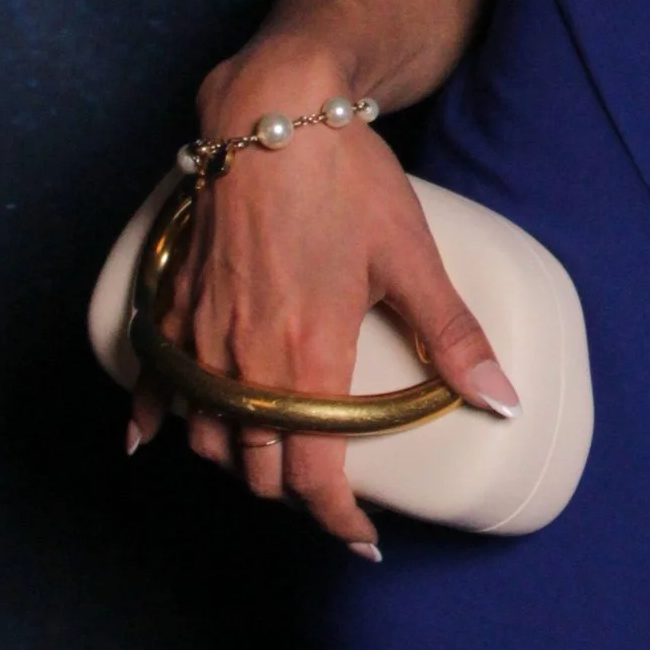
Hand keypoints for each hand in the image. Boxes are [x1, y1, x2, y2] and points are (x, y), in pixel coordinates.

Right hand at [128, 39, 519, 554]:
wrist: (271, 111)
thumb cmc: (343, 176)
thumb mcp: (411, 256)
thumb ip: (451, 335)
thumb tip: (501, 397)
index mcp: (306, 356)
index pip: (312, 476)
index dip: (337, 519)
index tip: (360, 537)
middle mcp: (244, 358)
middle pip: (256, 467)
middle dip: (293, 493)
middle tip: (328, 496)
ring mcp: (201, 333)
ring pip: (207, 435)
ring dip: (237, 462)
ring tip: (271, 465)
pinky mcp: (176, 303)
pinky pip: (155, 380)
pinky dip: (153, 418)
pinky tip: (148, 441)